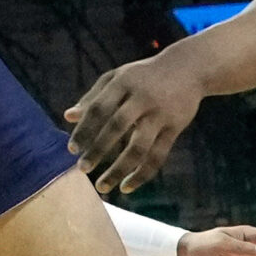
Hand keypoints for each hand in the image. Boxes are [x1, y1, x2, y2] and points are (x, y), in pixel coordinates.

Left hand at [66, 56, 201, 194]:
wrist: (188, 68)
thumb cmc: (143, 76)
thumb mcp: (118, 77)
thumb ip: (93, 97)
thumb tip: (68, 117)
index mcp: (123, 83)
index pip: (99, 108)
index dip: (84, 129)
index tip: (72, 149)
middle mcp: (141, 98)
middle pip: (116, 127)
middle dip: (97, 150)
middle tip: (82, 169)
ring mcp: (160, 113)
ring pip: (138, 147)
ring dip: (119, 169)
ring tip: (102, 186)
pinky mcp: (175, 127)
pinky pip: (158, 156)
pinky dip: (142, 174)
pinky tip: (127, 187)